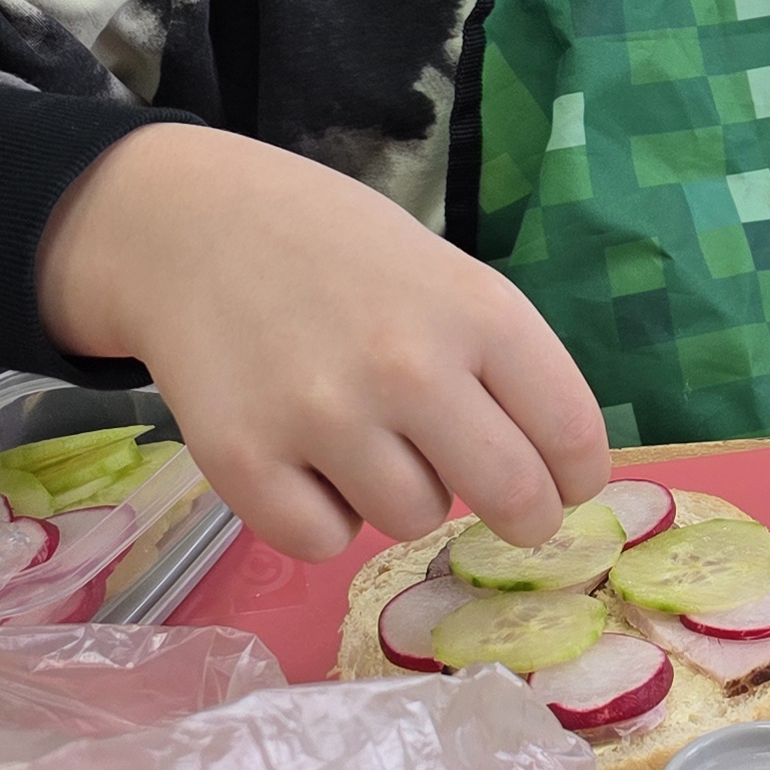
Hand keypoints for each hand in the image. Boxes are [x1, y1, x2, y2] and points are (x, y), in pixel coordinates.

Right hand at [35, 123, 609, 561]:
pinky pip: (321, 542)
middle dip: (523, 516)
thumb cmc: (339, 254)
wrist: (192, 226)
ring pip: (411, 522)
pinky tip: (303, 462)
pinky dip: (319, 518)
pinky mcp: (244, 462)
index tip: (566, 485)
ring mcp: (323, 417)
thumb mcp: (445, 276)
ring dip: (401, 497)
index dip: (577, 476)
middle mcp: (409, 367)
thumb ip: (500, 363)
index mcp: (477, 311)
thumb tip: (555, 470)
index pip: (571, 432)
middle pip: (512, 497)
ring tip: (364, 437)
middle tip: (508, 510)